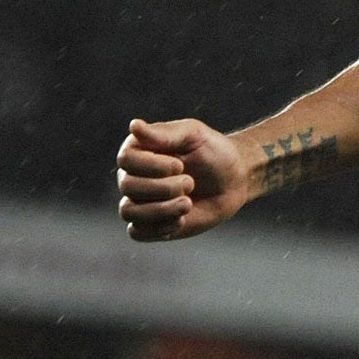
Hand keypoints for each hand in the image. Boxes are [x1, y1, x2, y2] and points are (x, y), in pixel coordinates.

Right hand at [117, 118, 251, 240]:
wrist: (234, 180)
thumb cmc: (214, 152)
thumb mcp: (194, 135)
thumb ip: (165, 133)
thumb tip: (134, 125)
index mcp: (138, 151)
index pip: (125, 160)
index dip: (153, 166)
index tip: (180, 165)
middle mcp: (132, 176)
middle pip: (128, 186)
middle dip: (164, 188)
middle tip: (190, 182)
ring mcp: (139, 201)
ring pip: (128, 212)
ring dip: (161, 210)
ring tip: (188, 203)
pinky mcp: (150, 224)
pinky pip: (136, 233)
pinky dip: (158, 229)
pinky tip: (182, 220)